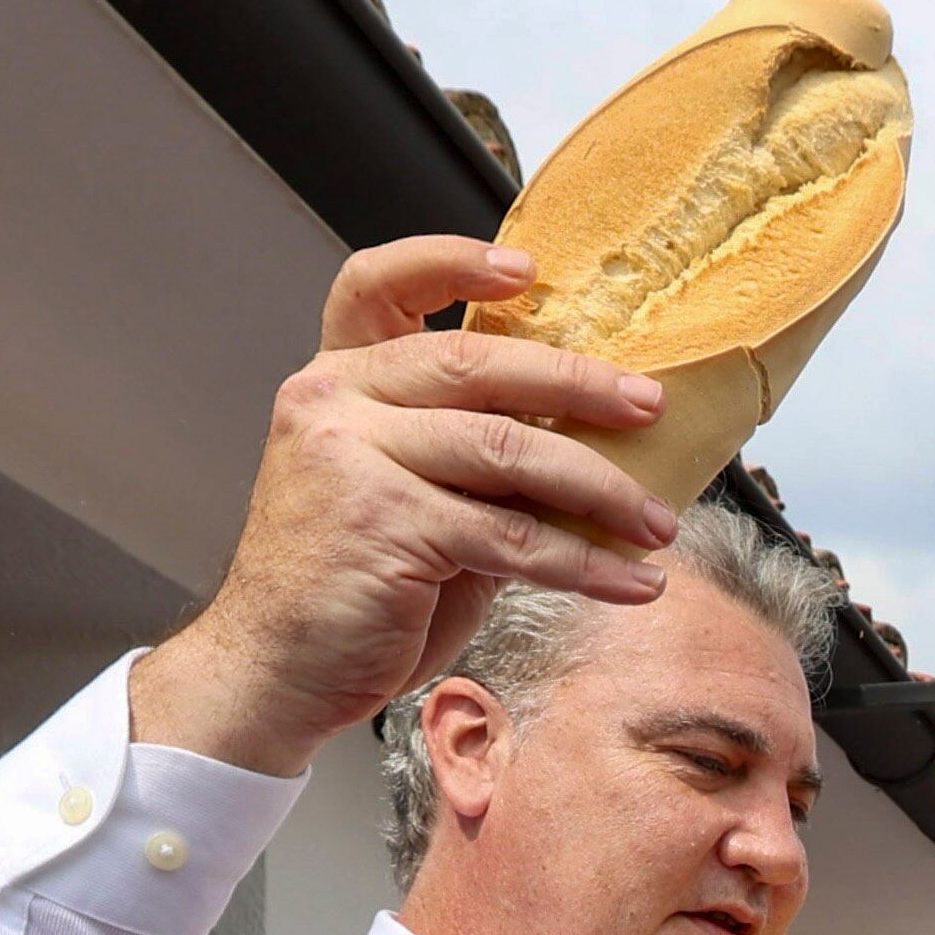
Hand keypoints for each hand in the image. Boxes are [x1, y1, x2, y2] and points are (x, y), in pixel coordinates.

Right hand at [125, 237, 679, 780]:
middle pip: (476, 365)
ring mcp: (354, 457)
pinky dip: (584, 564)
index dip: (452, 264)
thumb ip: (473, 459)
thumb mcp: (414, 498)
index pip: (378, 286)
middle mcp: (337, 402)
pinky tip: (631, 582)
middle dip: (579, 384)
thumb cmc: (353, 590)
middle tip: (650, 407)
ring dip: (600, 489)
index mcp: (339, 381)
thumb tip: (583, 442)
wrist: (277, 670)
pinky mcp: (386, 523)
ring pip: (508, 449)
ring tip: (656, 523)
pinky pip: (511, 535)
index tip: (529, 271)